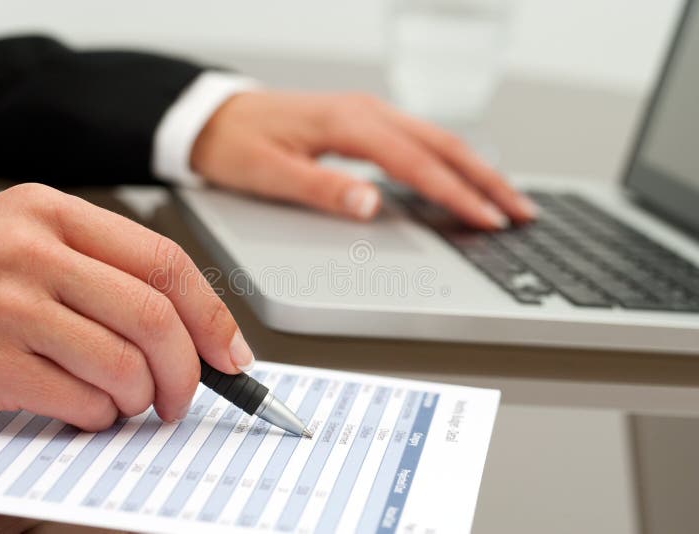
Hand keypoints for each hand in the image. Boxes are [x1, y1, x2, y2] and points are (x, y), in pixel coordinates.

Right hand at [0, 184, 253, 430]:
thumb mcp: (20, 237)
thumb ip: (98, 267)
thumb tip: (180, 322)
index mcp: (53, 213)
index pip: (164, 261)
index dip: (211, 313)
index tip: (230, 350)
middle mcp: (36, 252)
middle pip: (155, 316)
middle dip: (188, 369)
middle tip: (184, 395)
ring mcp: (11, 306)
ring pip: (124, 364)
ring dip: (141, 397)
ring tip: (128, 401)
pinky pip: (80, 400)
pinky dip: (100, 416)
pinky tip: (87, 410)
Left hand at [191, 91, 536, 229]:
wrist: (214, 118)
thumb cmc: (237, 144)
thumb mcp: (271, 174)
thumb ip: (323, 190)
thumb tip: (372, 204)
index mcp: (348, 124)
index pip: (417, 163)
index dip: (457, 194)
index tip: (487, 219)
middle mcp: (365, 112)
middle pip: (441, 145)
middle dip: (485, 179)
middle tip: (520, 211)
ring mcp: (366, 114)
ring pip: (436, 139)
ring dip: (473, 169)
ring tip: (505, 198)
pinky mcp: (362, 123)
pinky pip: (417, 140)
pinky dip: (448, 161)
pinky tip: (460, 179)